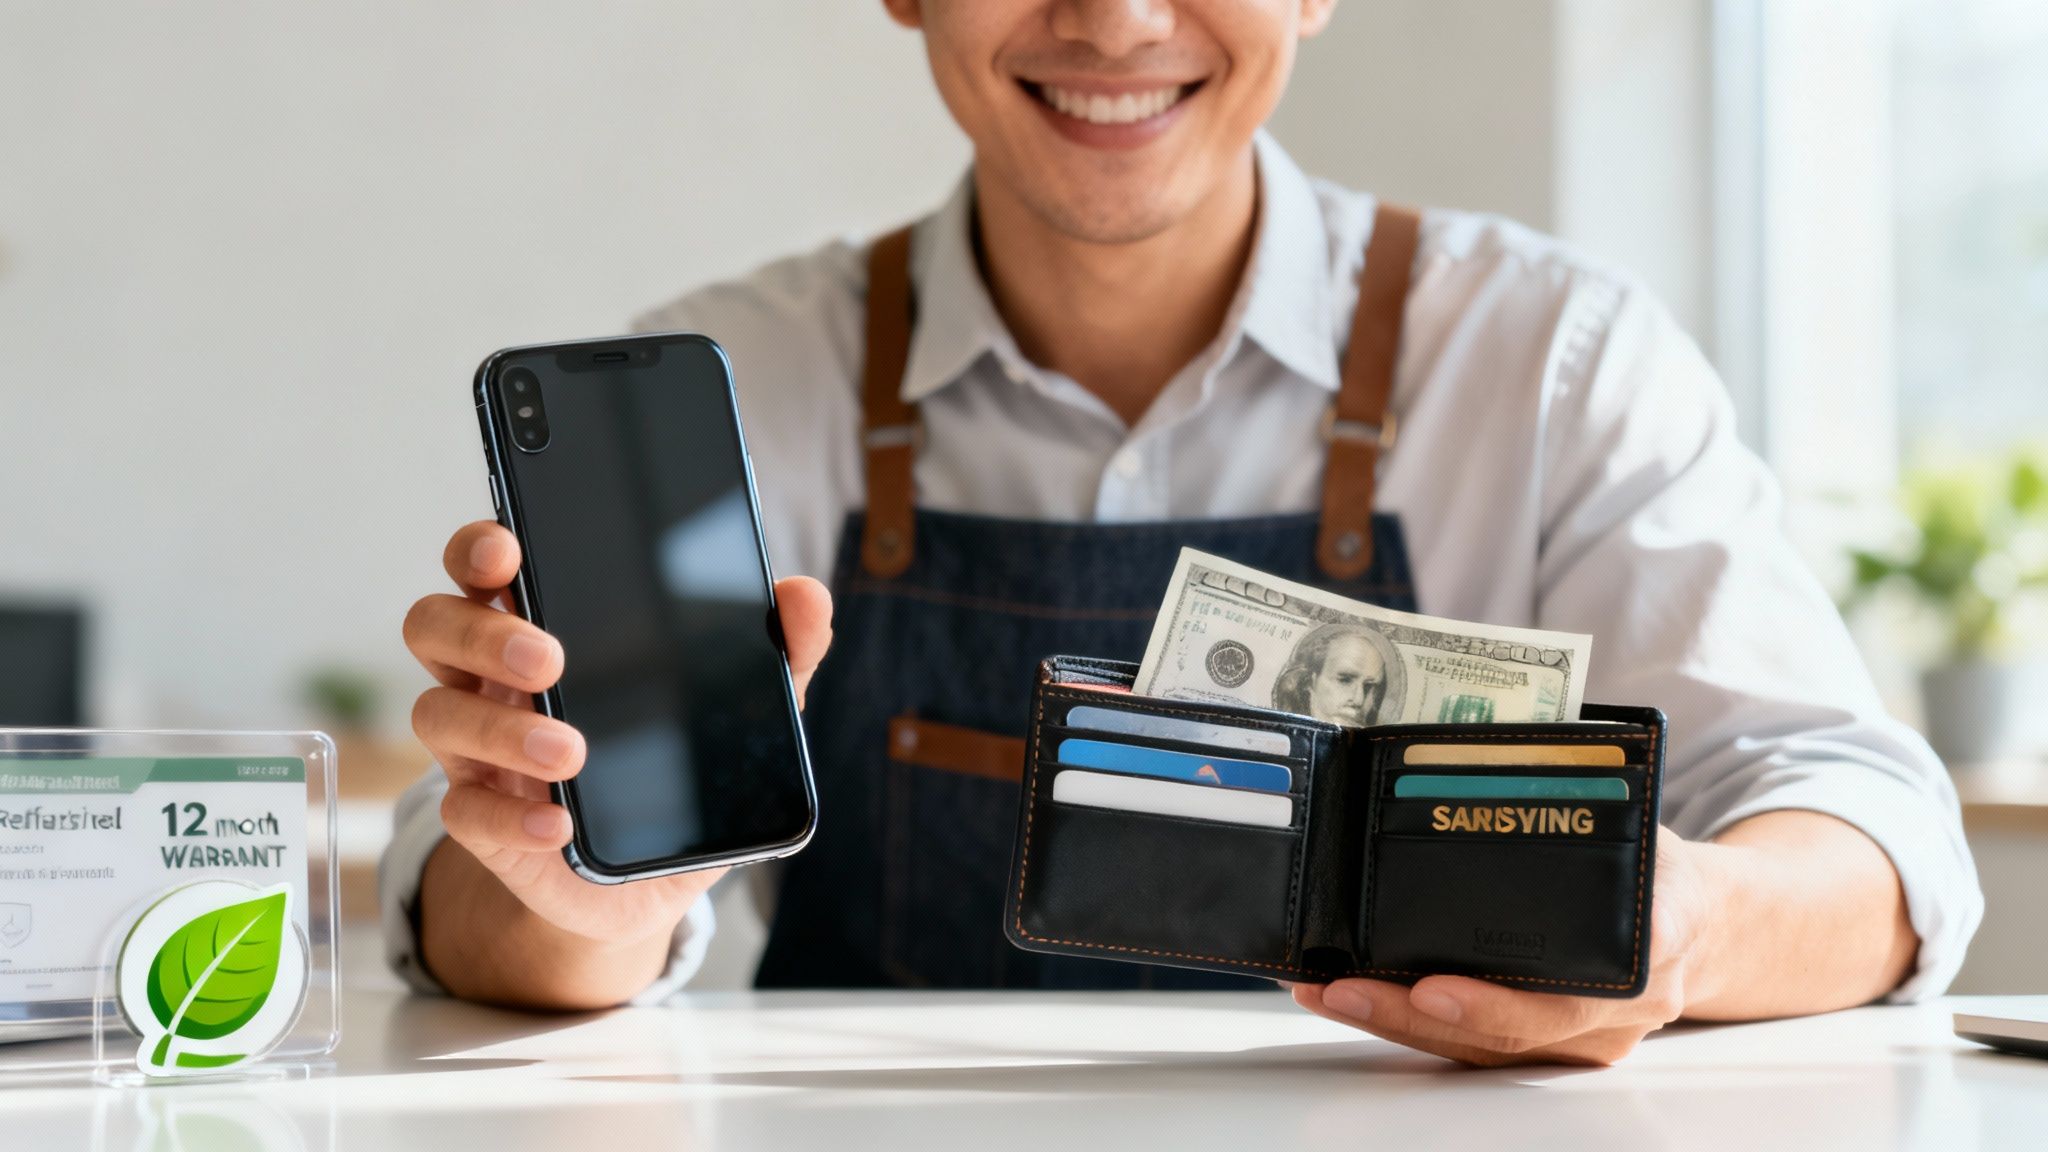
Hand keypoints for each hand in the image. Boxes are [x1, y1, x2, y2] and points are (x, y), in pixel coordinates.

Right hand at [403, 521, 833, 945]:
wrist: (647, 882)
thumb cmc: (676, 767)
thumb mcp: (739, 710)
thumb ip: (778, 652)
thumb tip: (808, 597)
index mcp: (543, 627)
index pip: (485, 565)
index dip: (479, 546)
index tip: (508, 545)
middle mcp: (494, 680)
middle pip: (435, 624)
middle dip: (482, 632)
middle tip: (550, 658)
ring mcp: (478, 752)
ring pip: (435, 713)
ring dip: (501, 729)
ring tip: (570, 753)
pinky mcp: (485, 824)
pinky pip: (463, 813)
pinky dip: (509, 818)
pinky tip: (557, 825)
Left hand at [1291, 831, 1712, 1065]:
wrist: (1712, 922)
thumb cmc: (1655, 862)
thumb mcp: (1635, 818)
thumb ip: (1574, 794)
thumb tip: (1483, 741)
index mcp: (1651, 940)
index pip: (1574, 988)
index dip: (1501, 1001)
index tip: (1436, 989)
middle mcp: (1624, 1006)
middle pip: (1512, 1031)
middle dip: (1415, 1015)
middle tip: (1344, 988)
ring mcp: (1593, 1038)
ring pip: (1488, 1049)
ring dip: (1399, 1024)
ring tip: (1326, 992)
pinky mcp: (1561, 1049)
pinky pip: (1485, 1049)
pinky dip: (1415, 1028)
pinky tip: (1356, 999)